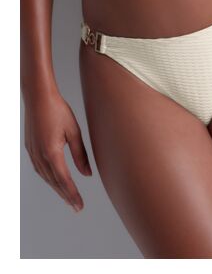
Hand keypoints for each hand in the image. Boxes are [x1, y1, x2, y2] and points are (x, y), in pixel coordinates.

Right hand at [24, 89, 91, 211]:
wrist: (38, 97)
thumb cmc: (58, 110)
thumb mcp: (74, 131)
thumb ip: (80, 154)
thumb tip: (87, 174)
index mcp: (52, 152)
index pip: (64, 180)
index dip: (72, 194)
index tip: (80, 206)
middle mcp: (40, 156)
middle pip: (54, 182)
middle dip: (66, 196)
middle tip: (76, 207)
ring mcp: (33, 153)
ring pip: (46, 177)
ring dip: (57, 188)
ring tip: (68, 197)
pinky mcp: (30, 149)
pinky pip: (40, 170)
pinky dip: (49, 178)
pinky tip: (55, 180)